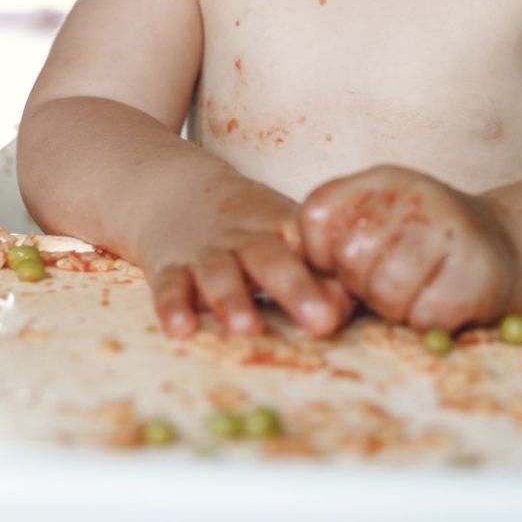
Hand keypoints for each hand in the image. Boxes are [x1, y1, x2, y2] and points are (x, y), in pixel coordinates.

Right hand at [140, 181, 352, 339]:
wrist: (176, 190)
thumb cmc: (249, 226)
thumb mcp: (284, 233)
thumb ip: (320, 270)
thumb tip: (353, 306)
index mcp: (281, 225)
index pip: (309, 243)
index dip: (329, 273)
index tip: (347, 305)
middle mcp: (244, 237)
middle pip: (269, 256)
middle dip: (295, 288)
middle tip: (321, 323)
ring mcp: (204, 251)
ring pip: (218, 271)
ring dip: (232, 299)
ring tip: (246, 329)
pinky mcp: (169, 266)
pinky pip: (168, 285)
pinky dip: (173, 306)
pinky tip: (181, 330)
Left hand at [298, 165, 517, 331]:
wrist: (504, 247)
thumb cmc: (422, 242)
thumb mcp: (378, 219)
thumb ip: (336, 237)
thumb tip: (305, 289)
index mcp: (381, 178)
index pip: (316, 217)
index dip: (320, 256)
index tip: (345, 265)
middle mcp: (416, 194)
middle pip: (350, 258)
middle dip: (361, 286)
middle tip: (387, 283)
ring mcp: (449, 229)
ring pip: (386, 291)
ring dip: (394, 307)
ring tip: (414, 292)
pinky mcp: (475, 272)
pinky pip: (423, 316)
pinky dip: (424, 320)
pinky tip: (440, 301)